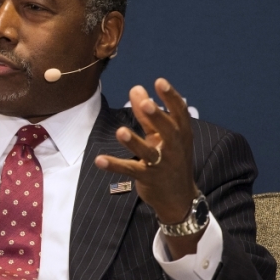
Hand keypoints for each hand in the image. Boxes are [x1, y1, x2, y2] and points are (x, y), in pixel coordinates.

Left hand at [94, 78, 200, 257]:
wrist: (179, 197)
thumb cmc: (170, 158)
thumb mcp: (162, 136)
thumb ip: (147, 114)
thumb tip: (135, 88)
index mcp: (181, 134)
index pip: (179, 113)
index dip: (171, 97)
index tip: (159, 82)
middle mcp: (174, 148)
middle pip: (167, 131)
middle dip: (156, 117)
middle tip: (145, 103)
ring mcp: (161, 164)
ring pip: (148, 153)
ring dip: (134, 142)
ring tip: (120, 131)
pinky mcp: (147, 178)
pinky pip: (129, 170)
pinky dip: (114, 165)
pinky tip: (99, 160)